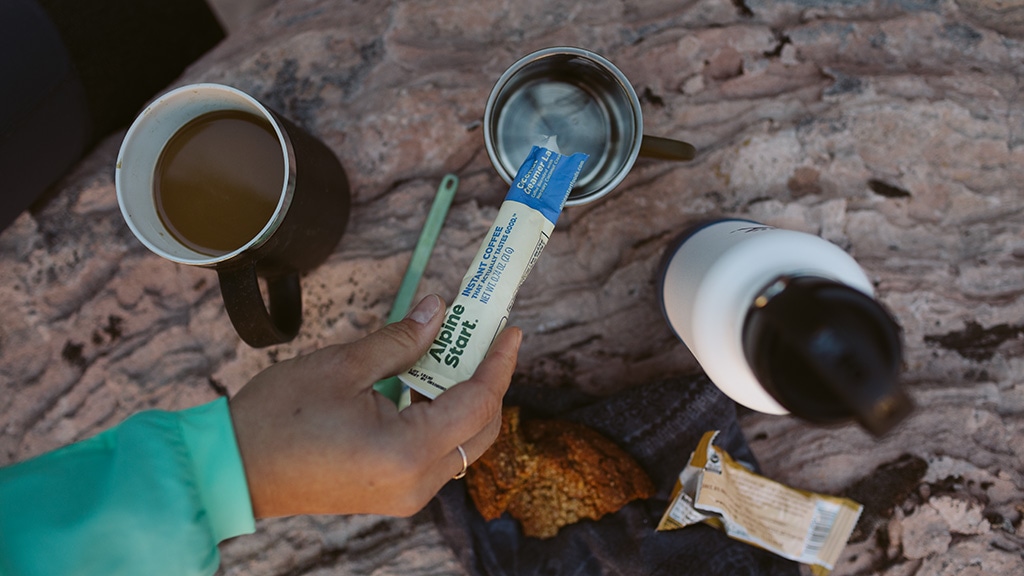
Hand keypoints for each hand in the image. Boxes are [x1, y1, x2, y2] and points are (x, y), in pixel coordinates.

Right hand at [228, 294, 521, 517]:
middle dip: (487, 379)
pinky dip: (441, 417)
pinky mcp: (392, 493)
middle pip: (480, 429)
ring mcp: (405, 495)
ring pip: (462, 443)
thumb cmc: (279, 417)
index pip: (478, 403)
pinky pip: (437, 454)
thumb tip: (439, 311)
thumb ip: (402, 340)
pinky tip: (427, 382)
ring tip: (455, 351)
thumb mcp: (344, 365)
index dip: (498, 363)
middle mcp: (416, 483)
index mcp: (407, 452)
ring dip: (464, 397)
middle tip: (484, 335)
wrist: (236, 468)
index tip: (510, 330)